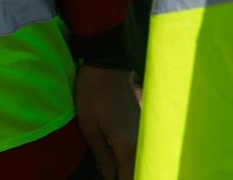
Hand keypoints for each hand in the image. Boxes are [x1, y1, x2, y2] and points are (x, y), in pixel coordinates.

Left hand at [74, 65, 138, 179]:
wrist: (106, 65)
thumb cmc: (93, 93)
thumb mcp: (89, 127)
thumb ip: (102, 157)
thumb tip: (109, 179)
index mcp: (127, 145)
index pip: (130, 179)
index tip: (106, 178)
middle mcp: (141, 142)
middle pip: (137, 172)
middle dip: (123, 176)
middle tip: (105, 171)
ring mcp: (143, 133)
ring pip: (139, 161)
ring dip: (126, 168)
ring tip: (108, 165)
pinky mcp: (141, 126)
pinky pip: (138, 150)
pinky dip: (128, 157)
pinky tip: (113, 155)